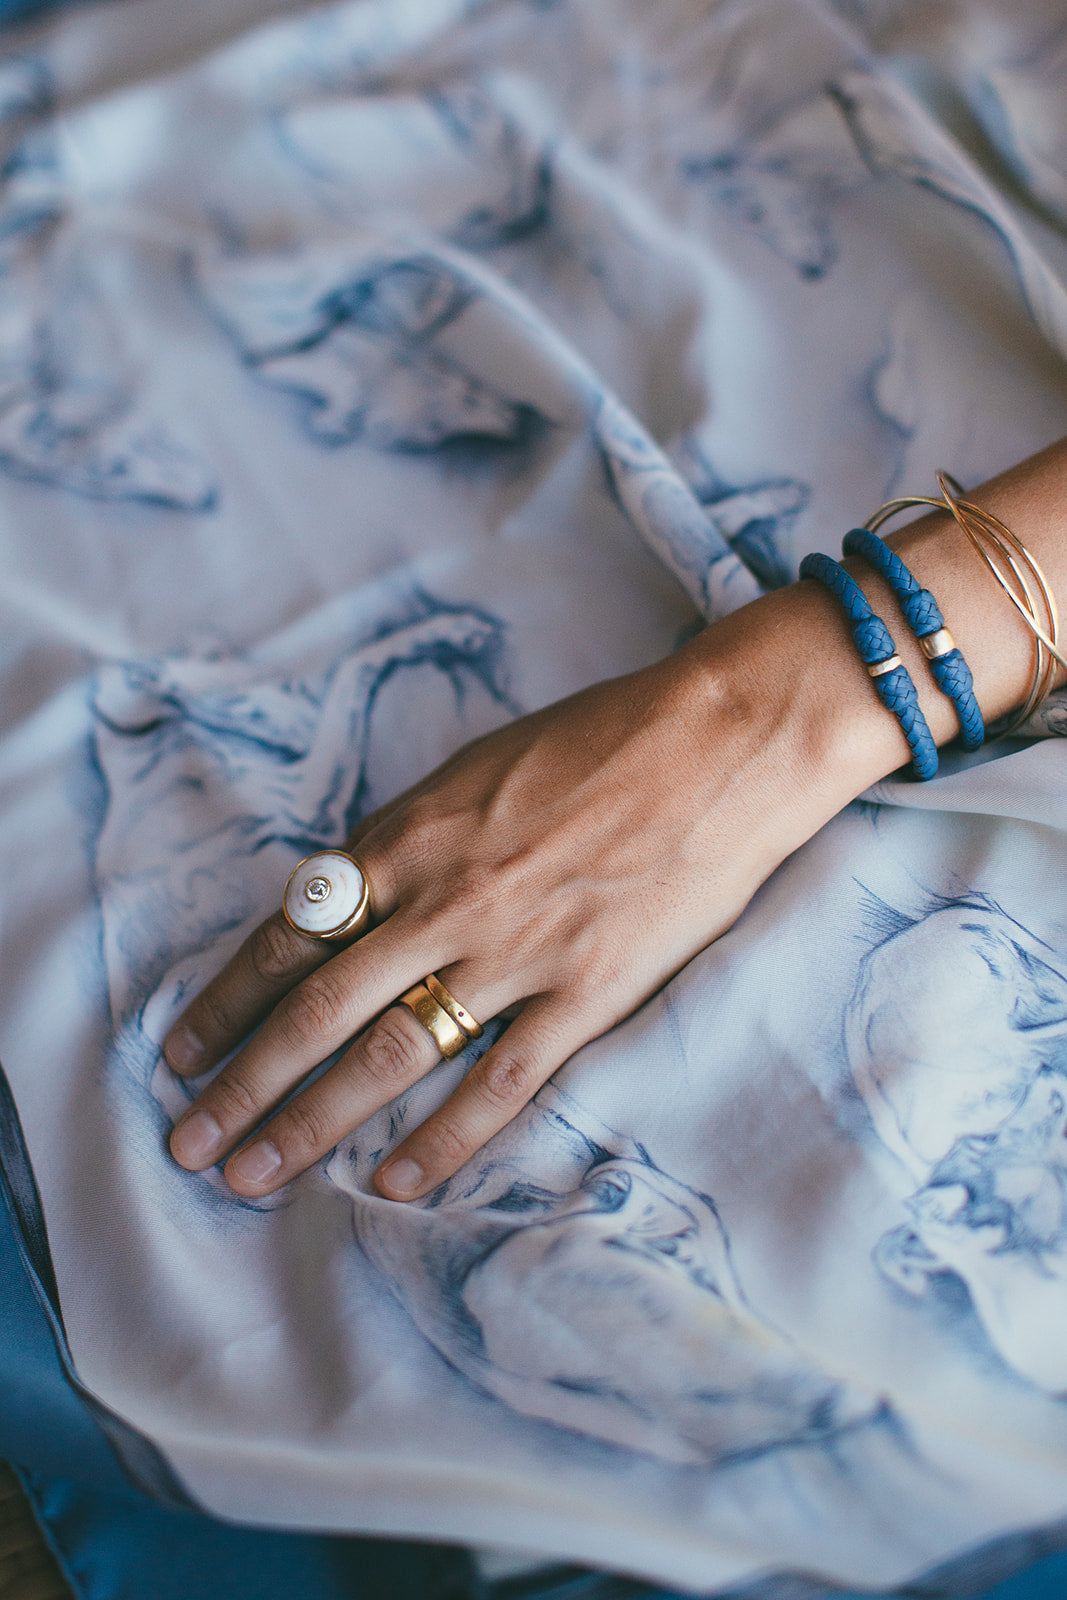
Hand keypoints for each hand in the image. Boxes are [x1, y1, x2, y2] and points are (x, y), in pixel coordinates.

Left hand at [163, 582, 903, 1201]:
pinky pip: (499, 1082)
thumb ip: (412, 842)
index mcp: (410, 839)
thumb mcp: (476, 772)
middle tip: (188, 1142)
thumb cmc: (600, 740)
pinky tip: (393, 1183)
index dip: (229, 997)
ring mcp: (513, 952)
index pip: (292, 932)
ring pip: (389, 1053)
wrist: (718, 744)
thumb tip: (357, 899)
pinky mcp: (586, 993)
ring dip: (313, 1121)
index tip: (182, 1049)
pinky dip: (443, 1140)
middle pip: (317, 1008)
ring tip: (253, 1175)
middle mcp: (443, 901)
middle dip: (243, 1082)